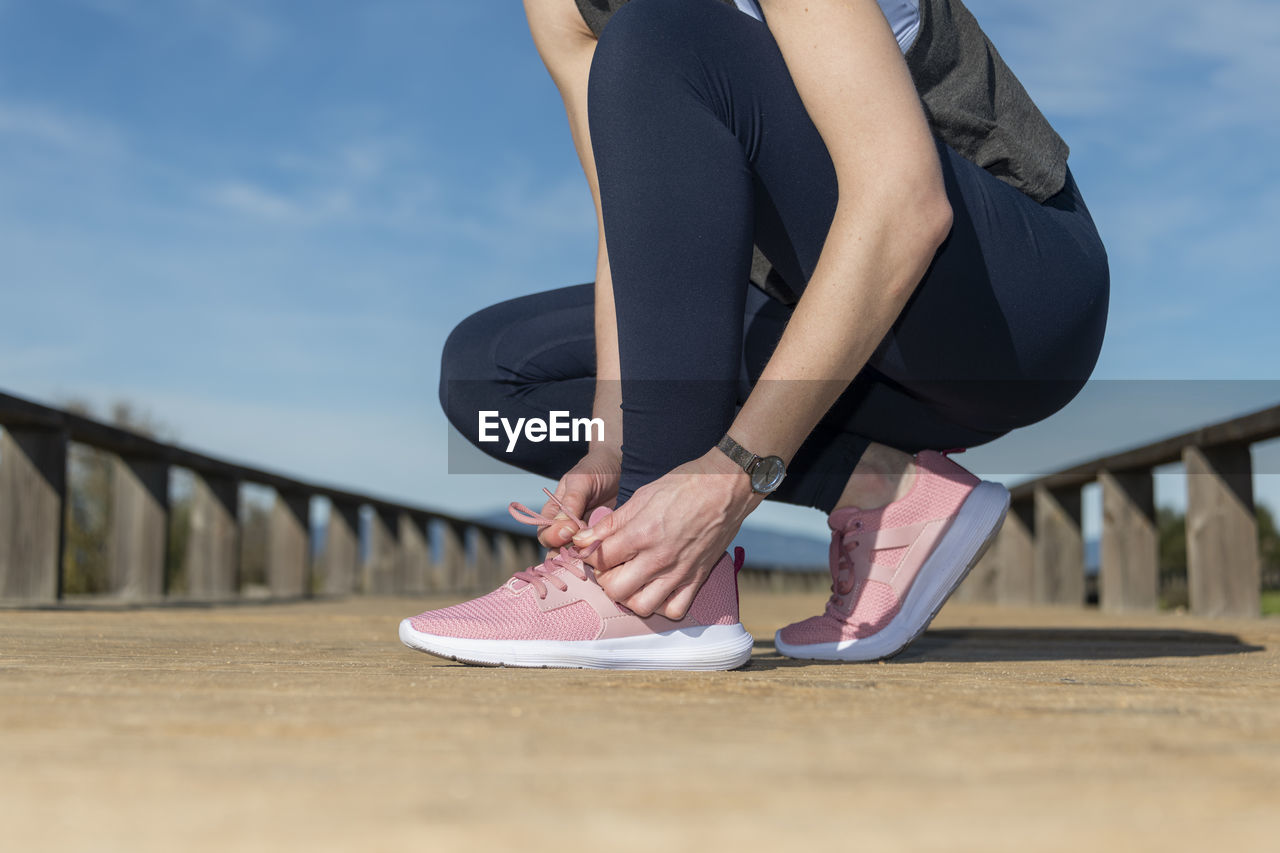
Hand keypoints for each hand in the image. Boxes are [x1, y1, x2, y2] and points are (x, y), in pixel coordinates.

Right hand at [537, 446, 621, 548]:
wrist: (622, 467)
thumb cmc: (597, 470)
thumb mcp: (581, 481)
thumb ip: (571, 503)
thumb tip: (563, 529)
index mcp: (554, 514)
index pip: (545, 535)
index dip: (554, 537)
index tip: (570, 531)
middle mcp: (567, 529)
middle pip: (559, 551)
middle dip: (569, 555)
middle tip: (583, 552)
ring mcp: (586, 536)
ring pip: (579, 557)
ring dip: (585, 560)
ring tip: (595, 558)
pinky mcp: (603, 540)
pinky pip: (598, 554)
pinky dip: (601, 558)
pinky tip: (607, 558)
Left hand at [571, 449, 760, 618]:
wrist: (725, 488)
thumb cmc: (683, 486)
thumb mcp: (641, 496)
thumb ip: (611, 522)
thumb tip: (582, 540)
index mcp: (641, 533)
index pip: (601, 559)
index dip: (590, 555)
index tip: (592, 549)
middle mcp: (659, 558)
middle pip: (615, 589)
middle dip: (606, 579)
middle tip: (610, 566)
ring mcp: (679, 572)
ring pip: (642, 606)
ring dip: (630, 597)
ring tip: (631, 580)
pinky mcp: (697, 579)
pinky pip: (675, 610)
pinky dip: (662, 605)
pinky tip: (657, 589)